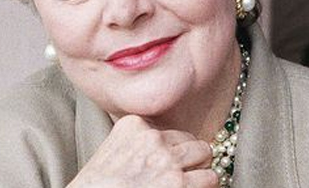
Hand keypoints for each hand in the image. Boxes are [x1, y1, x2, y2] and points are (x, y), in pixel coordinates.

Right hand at [67, 115, 217, 187]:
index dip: (171, 148)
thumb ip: (136, 142)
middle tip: (181, 172)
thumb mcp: (111, 152)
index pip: (168, 129)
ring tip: (191, 182)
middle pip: (190, 138)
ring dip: (200, 170)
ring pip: (205, 155)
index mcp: (133, 126)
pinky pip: (210, 179)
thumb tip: (162, 147)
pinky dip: (205, 186)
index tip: (166, 160)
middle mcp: (152, 138)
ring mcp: (168, 161)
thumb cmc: (97, 187)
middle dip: (189, 156)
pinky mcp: (180, 183)